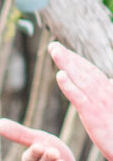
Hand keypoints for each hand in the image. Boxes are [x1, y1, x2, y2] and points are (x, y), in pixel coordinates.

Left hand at [47, 44, 112, 160]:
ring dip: (66, 63)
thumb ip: (111, 93)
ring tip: (54, 51)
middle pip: (84, 71)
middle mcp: (105, 93)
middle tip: (53, 46)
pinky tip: (60, 75)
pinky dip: (69, 86)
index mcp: (109, 92)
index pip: (92, 72)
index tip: (64, 51)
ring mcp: (99, 103)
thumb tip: (111, 80)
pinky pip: (79, 98)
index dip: (77, 61)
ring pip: (81, 79)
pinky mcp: (94, 115)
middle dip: (69, 57)